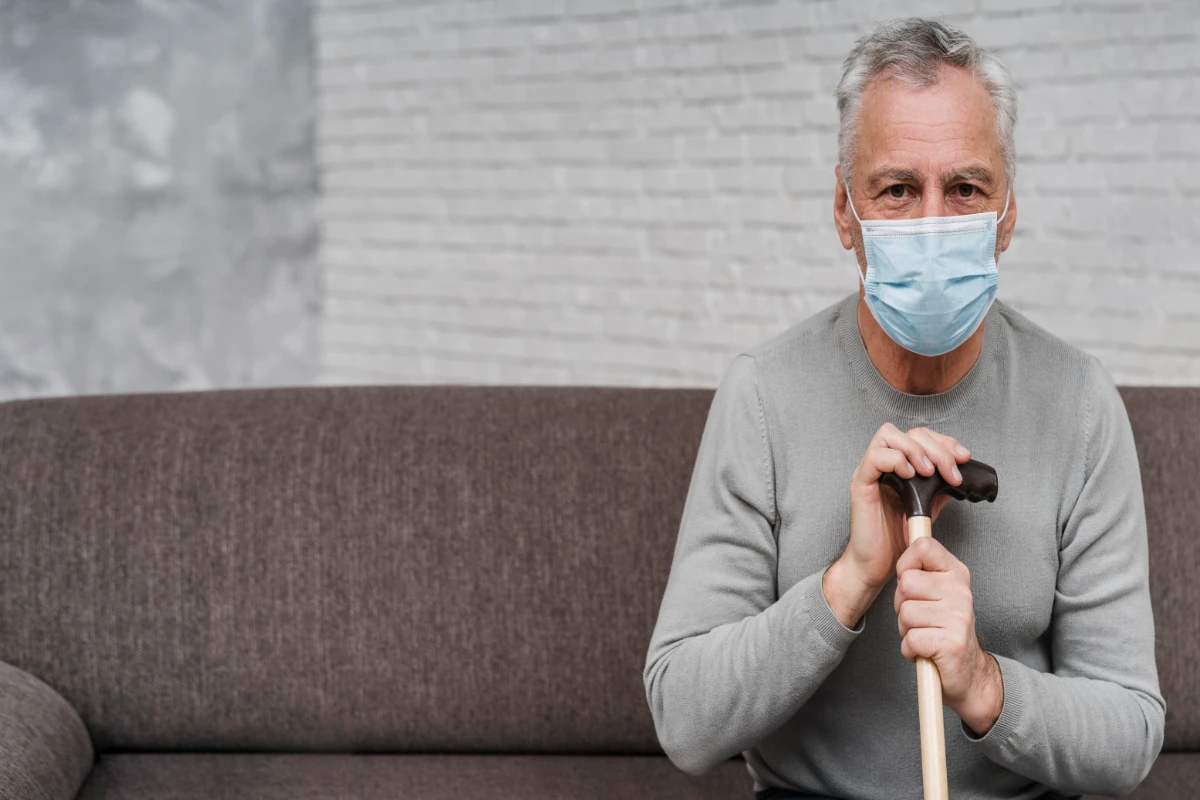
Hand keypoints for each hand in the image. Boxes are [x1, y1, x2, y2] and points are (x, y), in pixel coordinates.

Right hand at [823, 424, 972, 628]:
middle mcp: (884, 463)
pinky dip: (896, 460)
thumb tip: (961, 473)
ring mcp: (870, 471)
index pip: (922, 436)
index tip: (963, 458)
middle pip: (910, 432)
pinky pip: (874, 457)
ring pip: (888, 435)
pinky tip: (909, 476)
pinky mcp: (860, 483)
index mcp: (901, 465)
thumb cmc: (897, 538)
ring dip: (916, 450)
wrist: (877, 565)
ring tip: (929, 472)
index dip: (945, 442)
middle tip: (951, 471)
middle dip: (937, 448)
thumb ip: (939, 487)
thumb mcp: (927, 508)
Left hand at [894, 536, 1003, 734]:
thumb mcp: (936, 593)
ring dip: (906, 630)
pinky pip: (910, 640)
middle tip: (920, 618)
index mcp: (956, 573)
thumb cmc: (942, 628)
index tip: (911, 583)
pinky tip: (926, 651)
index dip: (906, 564)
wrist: (969, 672)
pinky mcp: (952, 643)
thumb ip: (919, 571)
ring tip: (925, 635)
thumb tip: (899, 544)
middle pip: (905, 584)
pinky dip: (910, 650)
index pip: (923, 546)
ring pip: (905, 614)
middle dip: (902, 605)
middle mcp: (960, 591)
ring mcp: (958, 617)